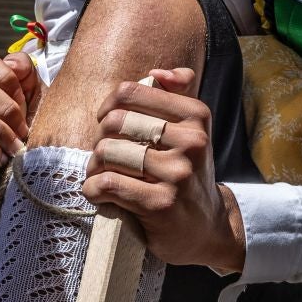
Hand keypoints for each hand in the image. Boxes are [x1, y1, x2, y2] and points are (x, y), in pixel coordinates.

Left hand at [82, 67, 245, 270]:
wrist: (208, 228)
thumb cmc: (188, 175)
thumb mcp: (192, 131)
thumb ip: (177, 95)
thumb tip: (159, 72)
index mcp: (196, 116)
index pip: (131, 92)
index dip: (109, 106)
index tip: (107, 123)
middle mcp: (191, 142)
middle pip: (115, 122)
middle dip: (100, 140)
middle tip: (105, 156)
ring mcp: (177, 174)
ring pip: (107, 152)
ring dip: (94, 167)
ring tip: (102, 176)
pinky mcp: (161, 204)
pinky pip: (108, 184)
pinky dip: (93, 189)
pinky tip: (99, 194)